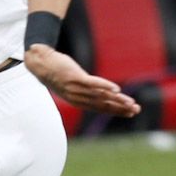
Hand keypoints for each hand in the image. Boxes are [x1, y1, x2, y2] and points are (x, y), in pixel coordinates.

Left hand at [24, 46, 140, 116]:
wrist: (40, 63)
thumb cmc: (56, 72)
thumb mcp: (70, 84)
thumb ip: (83, 89)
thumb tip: (97, 90)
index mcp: (76, 100)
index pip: (100, 108)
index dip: (115, 111)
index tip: (129, 113)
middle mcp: (77, 97)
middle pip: (102, 104)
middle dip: (120, 108)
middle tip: (135, 110)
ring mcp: (76, 87)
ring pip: (100, 96)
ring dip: (117, 99)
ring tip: (130, 102)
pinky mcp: (75, 77)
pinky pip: (93, 83)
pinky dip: (105, 86)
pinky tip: (117, 89)